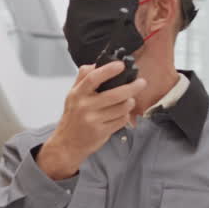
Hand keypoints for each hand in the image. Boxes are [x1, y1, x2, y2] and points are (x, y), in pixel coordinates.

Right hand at [36, 63, 146, 179]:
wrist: (67, 144)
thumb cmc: (73, 118)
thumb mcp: (72, 96)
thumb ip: (82, 79)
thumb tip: (95, 64)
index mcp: (77, 94)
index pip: (93, 78)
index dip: (108, 70)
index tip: (121, 65)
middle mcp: (84, 106)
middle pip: (114, 94)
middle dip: (131, 87)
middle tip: (141, 83)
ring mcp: (93, 120)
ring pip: (121, 108)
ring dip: (130, 103)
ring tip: (130, 100)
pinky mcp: (101, 132)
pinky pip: (121, 120)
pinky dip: (125, 116)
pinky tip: (122, 114)